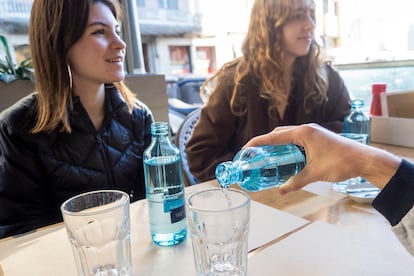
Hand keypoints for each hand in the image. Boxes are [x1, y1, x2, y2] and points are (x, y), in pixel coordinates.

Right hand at [244, 124, 400, 193]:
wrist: (364, 160)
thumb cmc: (341, 163)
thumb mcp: (315, 173)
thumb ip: (296, 181)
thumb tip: (282, 191)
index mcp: (303, 133)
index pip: (274, 137)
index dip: (258, 143)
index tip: (246, 148)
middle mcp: (306, 129)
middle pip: (279, 134)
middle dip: (266, 143)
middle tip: (255, 154)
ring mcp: (313, 133)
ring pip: (288, 136)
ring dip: (277, 145)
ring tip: (268, 157)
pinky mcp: (318, 138)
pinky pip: (297, 140)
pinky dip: (288, 147)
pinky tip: (286, 158)